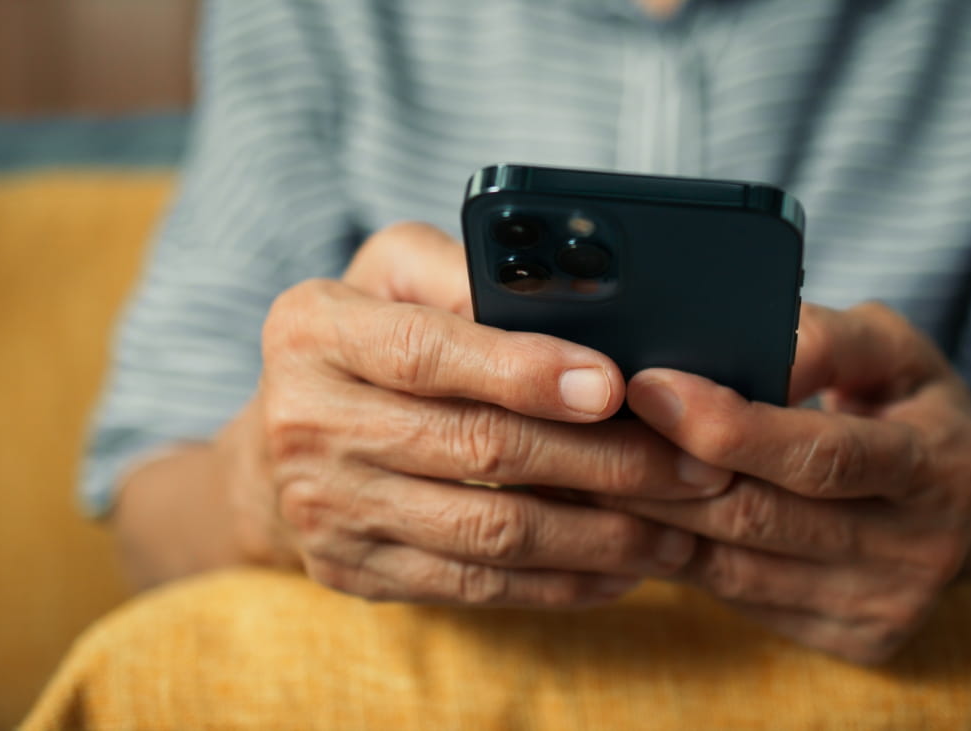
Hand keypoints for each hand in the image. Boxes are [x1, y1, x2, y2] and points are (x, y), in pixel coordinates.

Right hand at [219, 222, 731, 607]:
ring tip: (678, 531)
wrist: (276, 450)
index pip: (428, 353)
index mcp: (313, 330)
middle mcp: (307, 422)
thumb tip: (573, 293)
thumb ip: (465, 271)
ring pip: (486, 531)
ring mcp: (324, 508)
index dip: (523, 370)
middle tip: (694, 468)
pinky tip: (622, 569)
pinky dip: (558, 583)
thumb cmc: (366, 340)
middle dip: (602, 461)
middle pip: (476, 449)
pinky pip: (473, 586)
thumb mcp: (394, 275)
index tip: (615, 385)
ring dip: (598, 536)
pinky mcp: (350, 572)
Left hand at [597, 303, 970, 662]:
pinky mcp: (849, 640)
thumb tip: (752, 349)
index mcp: (941, 466)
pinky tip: (623, 517)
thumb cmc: (911, 408)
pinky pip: (734, 596)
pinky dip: (671, 555)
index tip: (649, 388)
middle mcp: (919, 550)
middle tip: (580, 430)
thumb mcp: (894, 351)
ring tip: (581, 469)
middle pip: (762, 516)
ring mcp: (881, 606)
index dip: (732, 426)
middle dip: (661, 471)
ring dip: (648, 517)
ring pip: (734, 565)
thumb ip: (827, 339)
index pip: (822, 456)